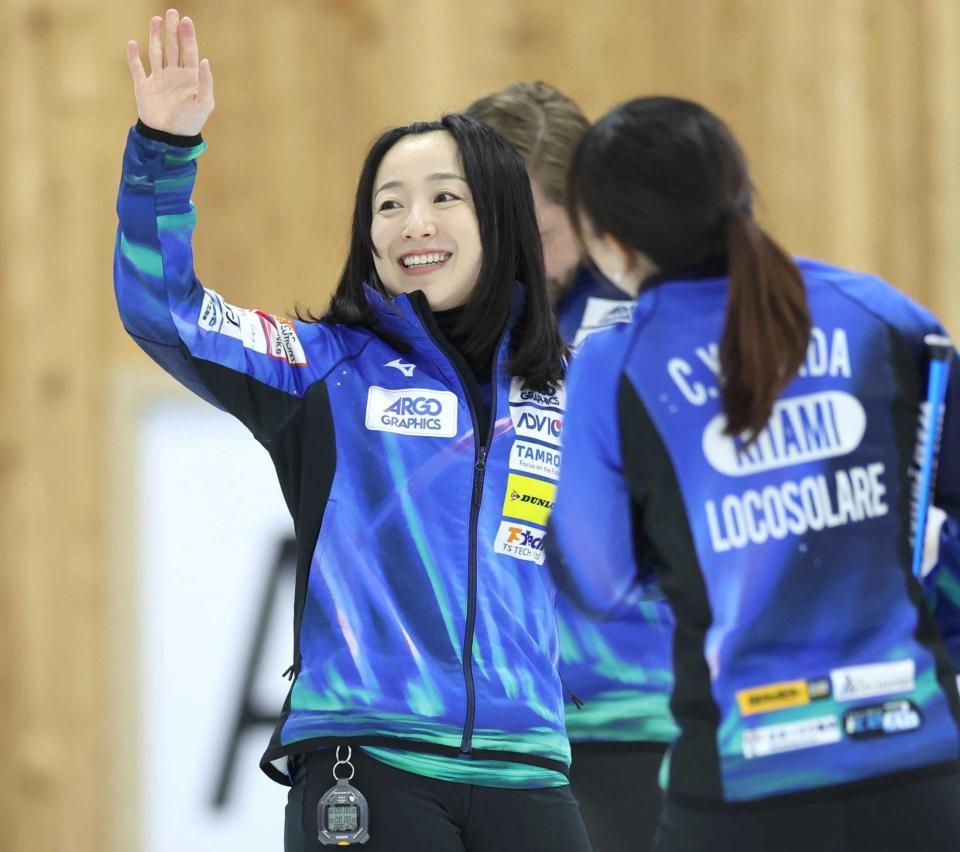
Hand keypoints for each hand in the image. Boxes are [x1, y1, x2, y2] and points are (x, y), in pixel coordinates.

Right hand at [127, 9, 213, 136]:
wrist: (170, 138)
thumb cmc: (191, 122)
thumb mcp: (205, 104)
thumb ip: (206, 82)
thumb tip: (204, 60)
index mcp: (190, 78)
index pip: (189, 52)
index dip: (188, 36)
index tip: (186, 20)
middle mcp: (174, 75)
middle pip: (173, 47)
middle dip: (172, 30)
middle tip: (172, 12)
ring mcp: (158, 79)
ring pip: (156, 53)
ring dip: (155, 37)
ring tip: (156, 20)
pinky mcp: (144, 87)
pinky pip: (137, 69)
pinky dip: (134, 57)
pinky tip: (133, 44)